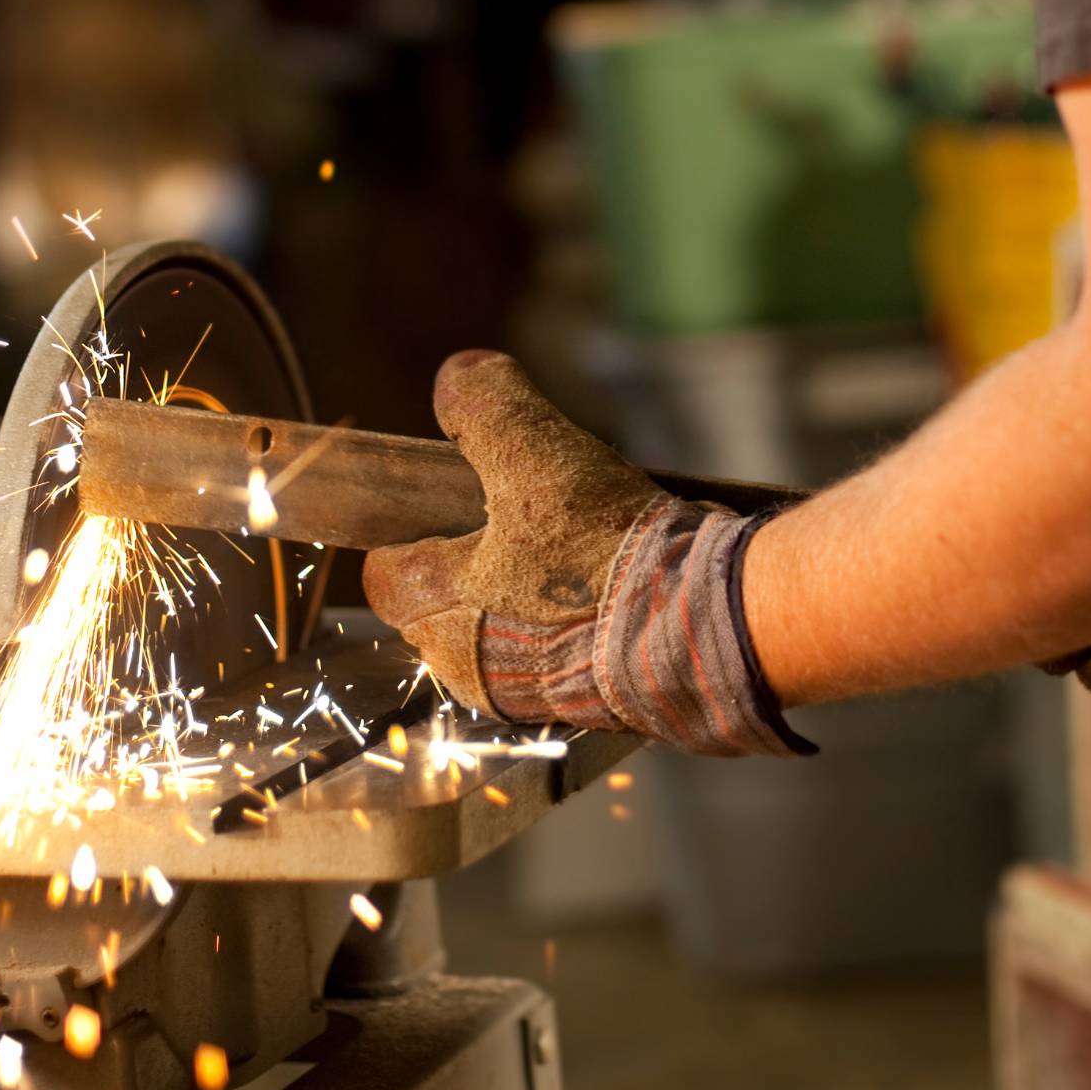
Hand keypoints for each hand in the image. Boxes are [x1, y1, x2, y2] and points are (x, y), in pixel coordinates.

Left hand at [362, 351, 810, 757]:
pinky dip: (572, 636)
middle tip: (525, 530)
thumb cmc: (607, 548)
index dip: (410, 534)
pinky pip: (555, 667)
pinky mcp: (583, 713)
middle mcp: (468, 666)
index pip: (385, 573)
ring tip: (577, 563)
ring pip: (498, 640)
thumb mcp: (539, 454)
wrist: (705, 631)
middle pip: (439, 611)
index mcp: (437, 608)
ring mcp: (524, 697)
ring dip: (523, 605)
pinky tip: (612, 601)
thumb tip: (458, 375)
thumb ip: (485, 407)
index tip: (449, 507)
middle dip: (471, 571)